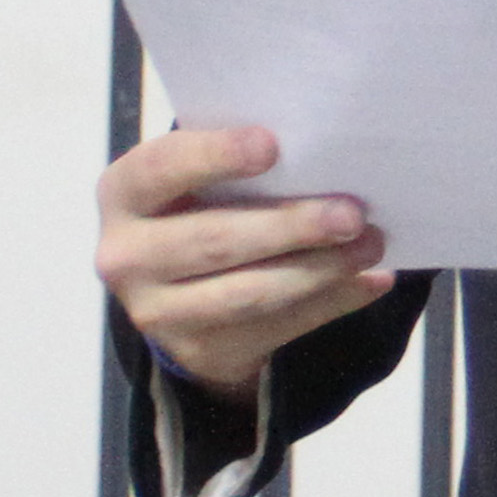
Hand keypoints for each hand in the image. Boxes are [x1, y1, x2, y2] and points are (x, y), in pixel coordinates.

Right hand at [96, 125, 392, 393]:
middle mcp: (127, 256)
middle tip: (353, 213)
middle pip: (215, 240)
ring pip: (249, 294)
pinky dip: (332, 302)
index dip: (215, 156)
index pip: (162, 168)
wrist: (175, 285)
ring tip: (372, 245)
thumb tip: (327, 155)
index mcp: (124, 193)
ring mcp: (158, 313)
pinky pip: (276, 329)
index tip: (272, 145)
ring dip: (320, 270)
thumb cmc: (204, 201)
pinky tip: (371, 281)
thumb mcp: (200, 176)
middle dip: (290, 226)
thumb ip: (243, 162)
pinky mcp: (199, 350)